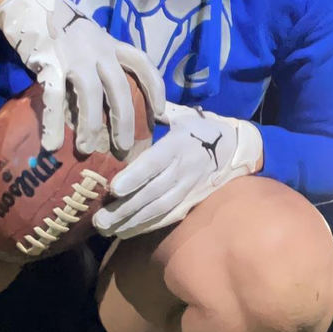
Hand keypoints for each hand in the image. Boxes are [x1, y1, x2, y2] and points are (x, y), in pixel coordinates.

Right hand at [0, 0, 164, 153]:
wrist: (32, 4)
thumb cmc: (64, 28)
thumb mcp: (92, 39)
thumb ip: (103, 61)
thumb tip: (112, 100)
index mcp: (110, 43)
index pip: (142, 62)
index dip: (155, 88)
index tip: (160, 113)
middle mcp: (97, 49)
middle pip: (119, 86)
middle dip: (125, 119)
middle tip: (125, 147)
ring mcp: (74, 56)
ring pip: (90, 94)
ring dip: (91, 124)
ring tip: (87, 148)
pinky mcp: (50, 63)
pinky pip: (54, 97)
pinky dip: (53, 122)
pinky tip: (52, 143)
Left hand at [93, 103, 263, 238]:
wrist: (234, 149)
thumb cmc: (201, 129)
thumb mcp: (182, 116)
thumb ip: (157, 111)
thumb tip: (128, 99)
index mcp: (178, 145)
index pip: (154, 163)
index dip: (134, 177)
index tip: (113, 188)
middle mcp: (182, 170)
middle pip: (152, 193)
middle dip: (125, 209)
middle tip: (98, 220)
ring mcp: (187, 189)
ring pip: (157, 209)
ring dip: (131, 222)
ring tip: (106, 229)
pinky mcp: (189, 203)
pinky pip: (166, 218)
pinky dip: (146, 227)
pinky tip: (125, 232)